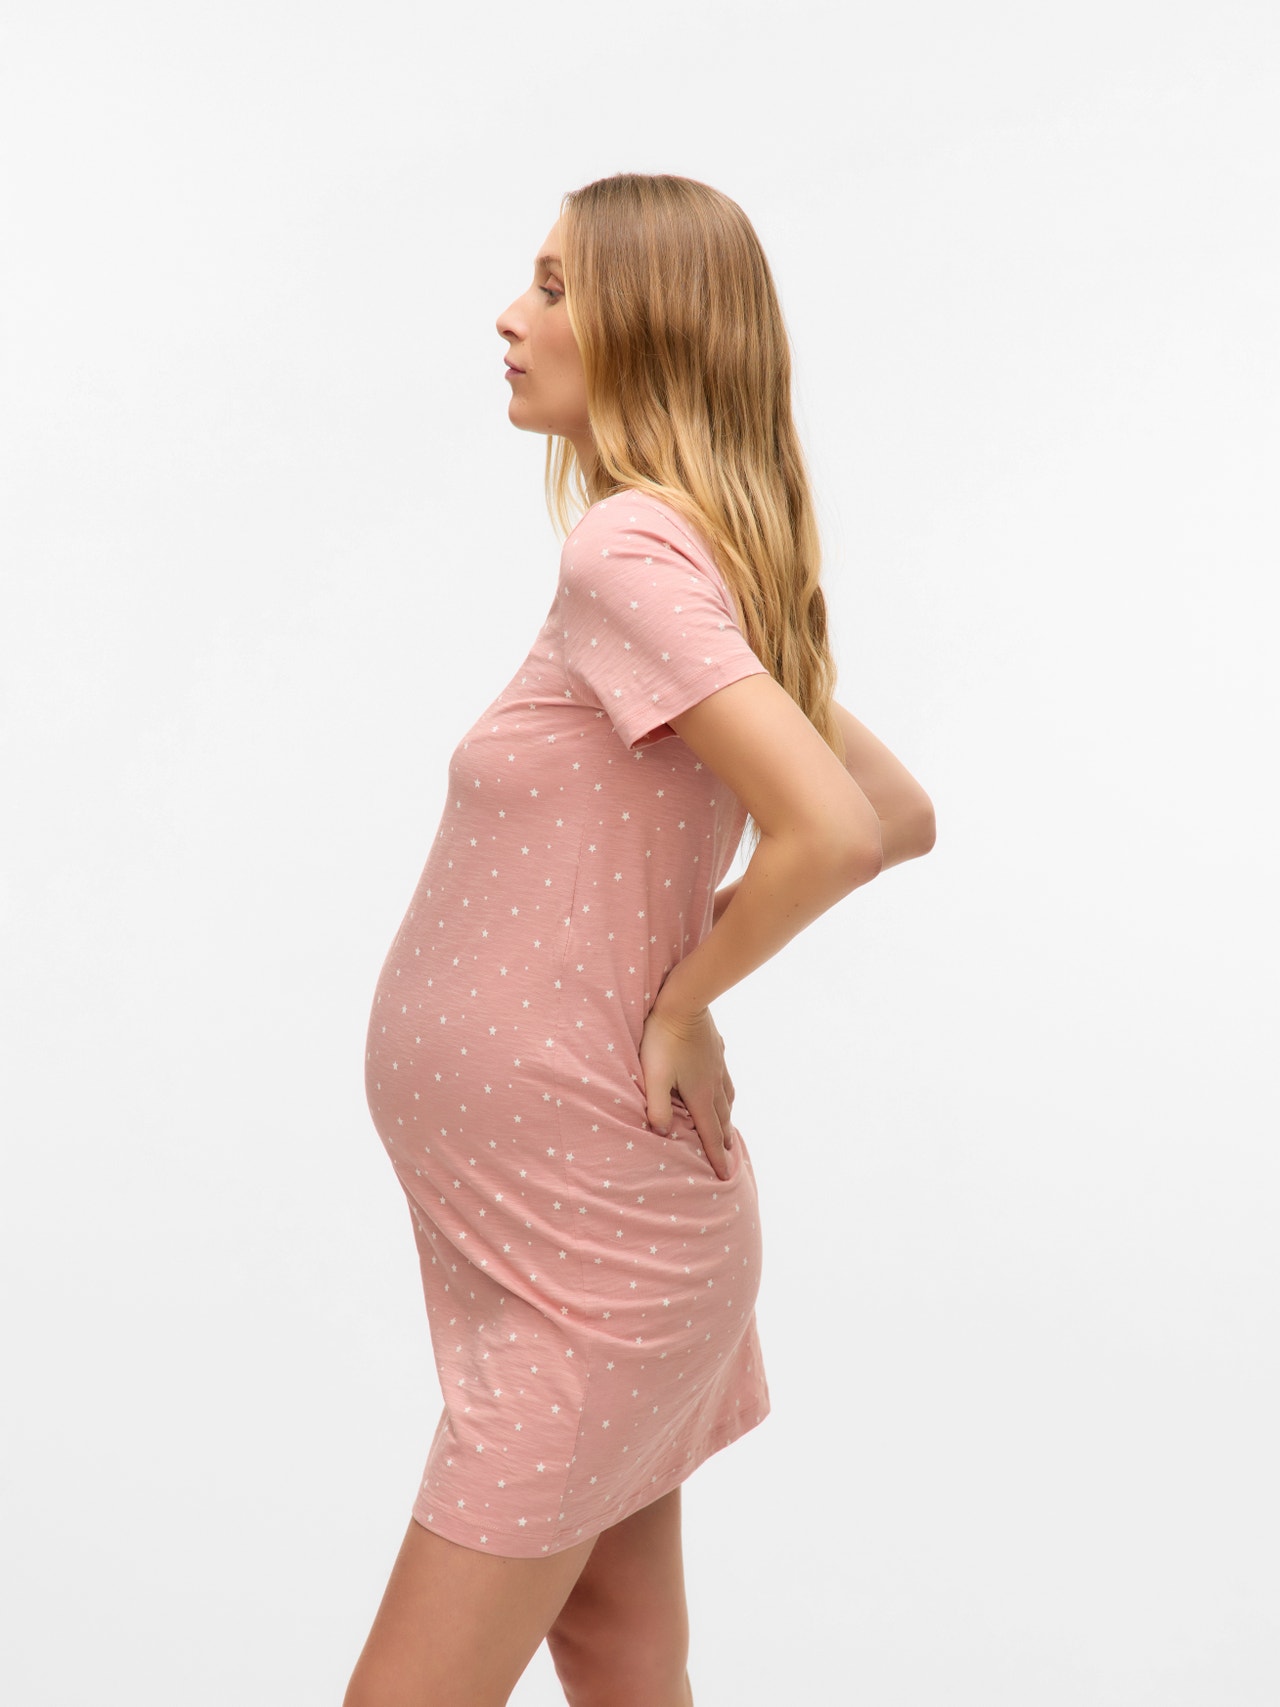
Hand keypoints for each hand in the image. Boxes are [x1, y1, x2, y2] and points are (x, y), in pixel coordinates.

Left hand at [638, 1000, 736, 1180]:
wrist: (684, 1001)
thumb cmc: (663, 1040)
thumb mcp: (654, 1077)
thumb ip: (657, 1108)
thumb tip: (663, 1132)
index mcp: (700, 1094)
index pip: (710, 1133)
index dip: (716, 1157)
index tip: (725, 1176)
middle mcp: (714, 1083)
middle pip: (722, 1118)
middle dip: (724, 1139)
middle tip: (728, 1155)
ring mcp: (718, 1065)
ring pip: (726, 1098)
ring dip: (727, 1116)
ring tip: (727, 1125)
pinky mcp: (716, 1049)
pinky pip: (724, 1076)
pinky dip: (725, 1090)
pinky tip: (720, 1083)